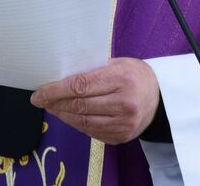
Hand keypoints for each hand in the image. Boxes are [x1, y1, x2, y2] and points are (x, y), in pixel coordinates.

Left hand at [31, 57, 160, 143]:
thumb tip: (60, 77)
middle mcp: (124, 103)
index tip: (39, 92)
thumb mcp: (117, 63)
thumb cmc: (135, 75)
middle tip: (41, 100)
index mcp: (122, 79)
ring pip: (83, 122)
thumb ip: (91, 69)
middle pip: (79, 105)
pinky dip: (76, 124)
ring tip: (51, 107)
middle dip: (55, 103)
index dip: (56, 91)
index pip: (81, 86)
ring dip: (63, 115)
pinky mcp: (121, 137)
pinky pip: (91, 132)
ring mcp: (124, 124)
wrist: (160, 98)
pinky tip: (68, 116)